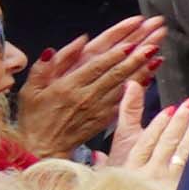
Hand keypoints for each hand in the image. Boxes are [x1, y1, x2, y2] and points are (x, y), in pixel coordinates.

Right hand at [9, 20, 163, 157]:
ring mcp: (98, 108)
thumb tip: (73, 44)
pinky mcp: (105, 118)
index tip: (131, 43)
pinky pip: (125, 100)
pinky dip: (139, 88)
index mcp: (68, 87)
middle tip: (152, 43)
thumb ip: (47, 65)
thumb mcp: (31, 88)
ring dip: (142, 69)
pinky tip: (150, 77)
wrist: (42, 147)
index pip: (96, 67)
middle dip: (136, 57)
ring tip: (157, 55)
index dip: (115, 54)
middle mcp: (86, 97)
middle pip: (116, 74)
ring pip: (124, 85)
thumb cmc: (34, 116)